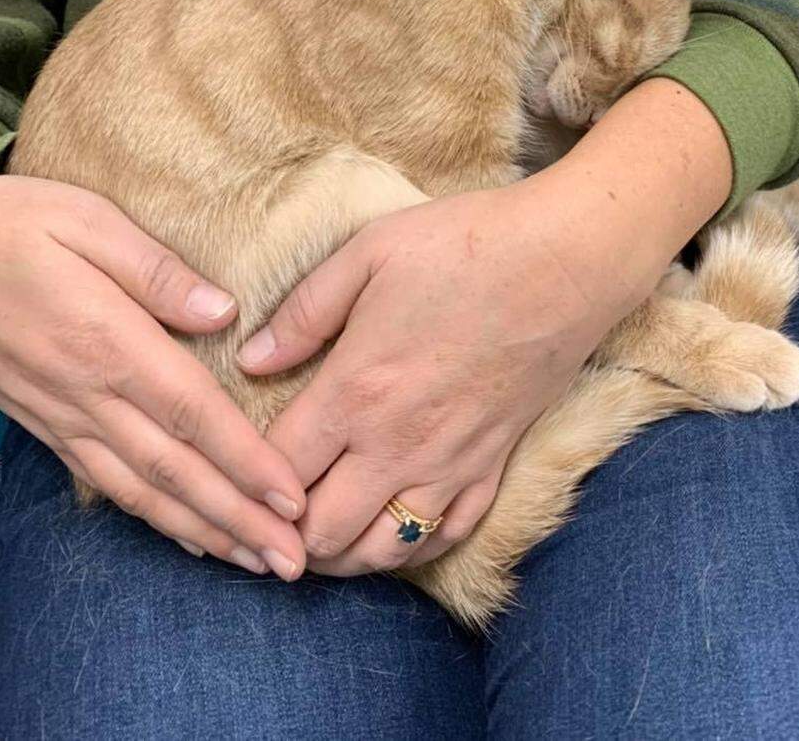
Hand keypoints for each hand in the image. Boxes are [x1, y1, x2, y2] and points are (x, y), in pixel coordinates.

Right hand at [0, 174, 306, 577]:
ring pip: (144, 491)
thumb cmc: (14, 226)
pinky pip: (107, 485)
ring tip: (256, 562)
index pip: (194, 414)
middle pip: (177, 470)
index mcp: (110, 342)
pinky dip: (153, 518)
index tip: (292, 498)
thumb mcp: (88, 222)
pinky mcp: (46, 425)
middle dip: (240, 519)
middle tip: (293, 561)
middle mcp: (89, 394)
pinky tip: (188, 536)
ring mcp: (64, 417)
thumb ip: (158, 271)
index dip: (246, 461)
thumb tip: (225, 311)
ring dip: (205, 531)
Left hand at [237, 178, 655, 573]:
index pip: (277, 471)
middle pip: (320, 534)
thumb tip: (252, 358)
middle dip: (284, 534)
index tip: (233, 471)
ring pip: (380, 552)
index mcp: (355, 391)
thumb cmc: (465, 245)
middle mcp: (397, 445)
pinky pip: (444, 537)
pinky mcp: (493, 466)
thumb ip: (304, 312)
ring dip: (341, 553)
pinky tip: (389, 525)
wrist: (566, 261)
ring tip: (319, 530)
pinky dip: (408, 546)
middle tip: (268, 512)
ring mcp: (449, 464)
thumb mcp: (369, 254)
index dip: (244, 482)